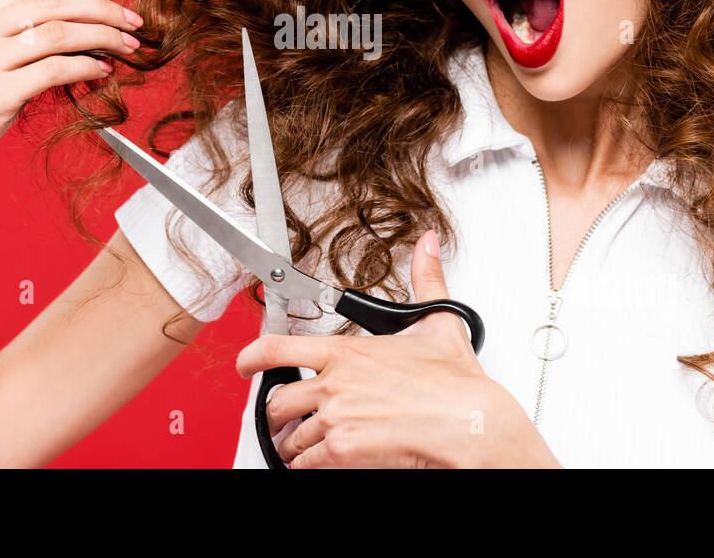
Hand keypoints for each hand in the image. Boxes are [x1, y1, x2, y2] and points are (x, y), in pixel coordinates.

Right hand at [0, 0, 141, 204]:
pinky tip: (101, 71)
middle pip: (54, 3)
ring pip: (58, 33)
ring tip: (126, 50)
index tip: (119, 10)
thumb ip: (21, 38)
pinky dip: (86, 66)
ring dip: (103, 38)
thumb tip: (88, 25)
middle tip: (134, 26)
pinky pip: (53, 69)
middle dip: (103, 11)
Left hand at [236, 229, 551, 467]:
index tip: (244, 364)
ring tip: (302, 447)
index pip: (277, 347)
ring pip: (289, 437)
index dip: (251, 357)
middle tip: (285, 420)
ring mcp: (335, 418)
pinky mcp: (342, 451)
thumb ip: (426, 279)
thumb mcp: (438, 322)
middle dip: (276, 414)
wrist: (469, 424)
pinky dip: (306, 465)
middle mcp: (333, 384)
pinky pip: (305, 463)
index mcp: (347, 352)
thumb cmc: (454, 383)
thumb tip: (428, 247)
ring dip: (292, 444)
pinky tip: (316, 463)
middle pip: (276, 401)